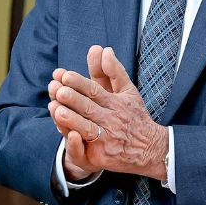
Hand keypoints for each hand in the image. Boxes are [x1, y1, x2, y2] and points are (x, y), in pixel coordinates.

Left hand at [47, 45, 167, 181]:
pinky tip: (68, 135)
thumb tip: (104, 49)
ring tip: (56, 108)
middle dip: (72, 98)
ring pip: (85, 126)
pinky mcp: (101, 155)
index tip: (64, 75)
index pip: (94, 90)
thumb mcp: (128, 91)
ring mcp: (105, 138)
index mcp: (115, 102)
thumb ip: (114, 71)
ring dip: (70, 118)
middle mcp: (110, 119)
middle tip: (56, 88)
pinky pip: (86, 148)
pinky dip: (77, 142)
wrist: (149, 149)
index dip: (79, 83)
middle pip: (88, 107)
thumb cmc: (135, 117)